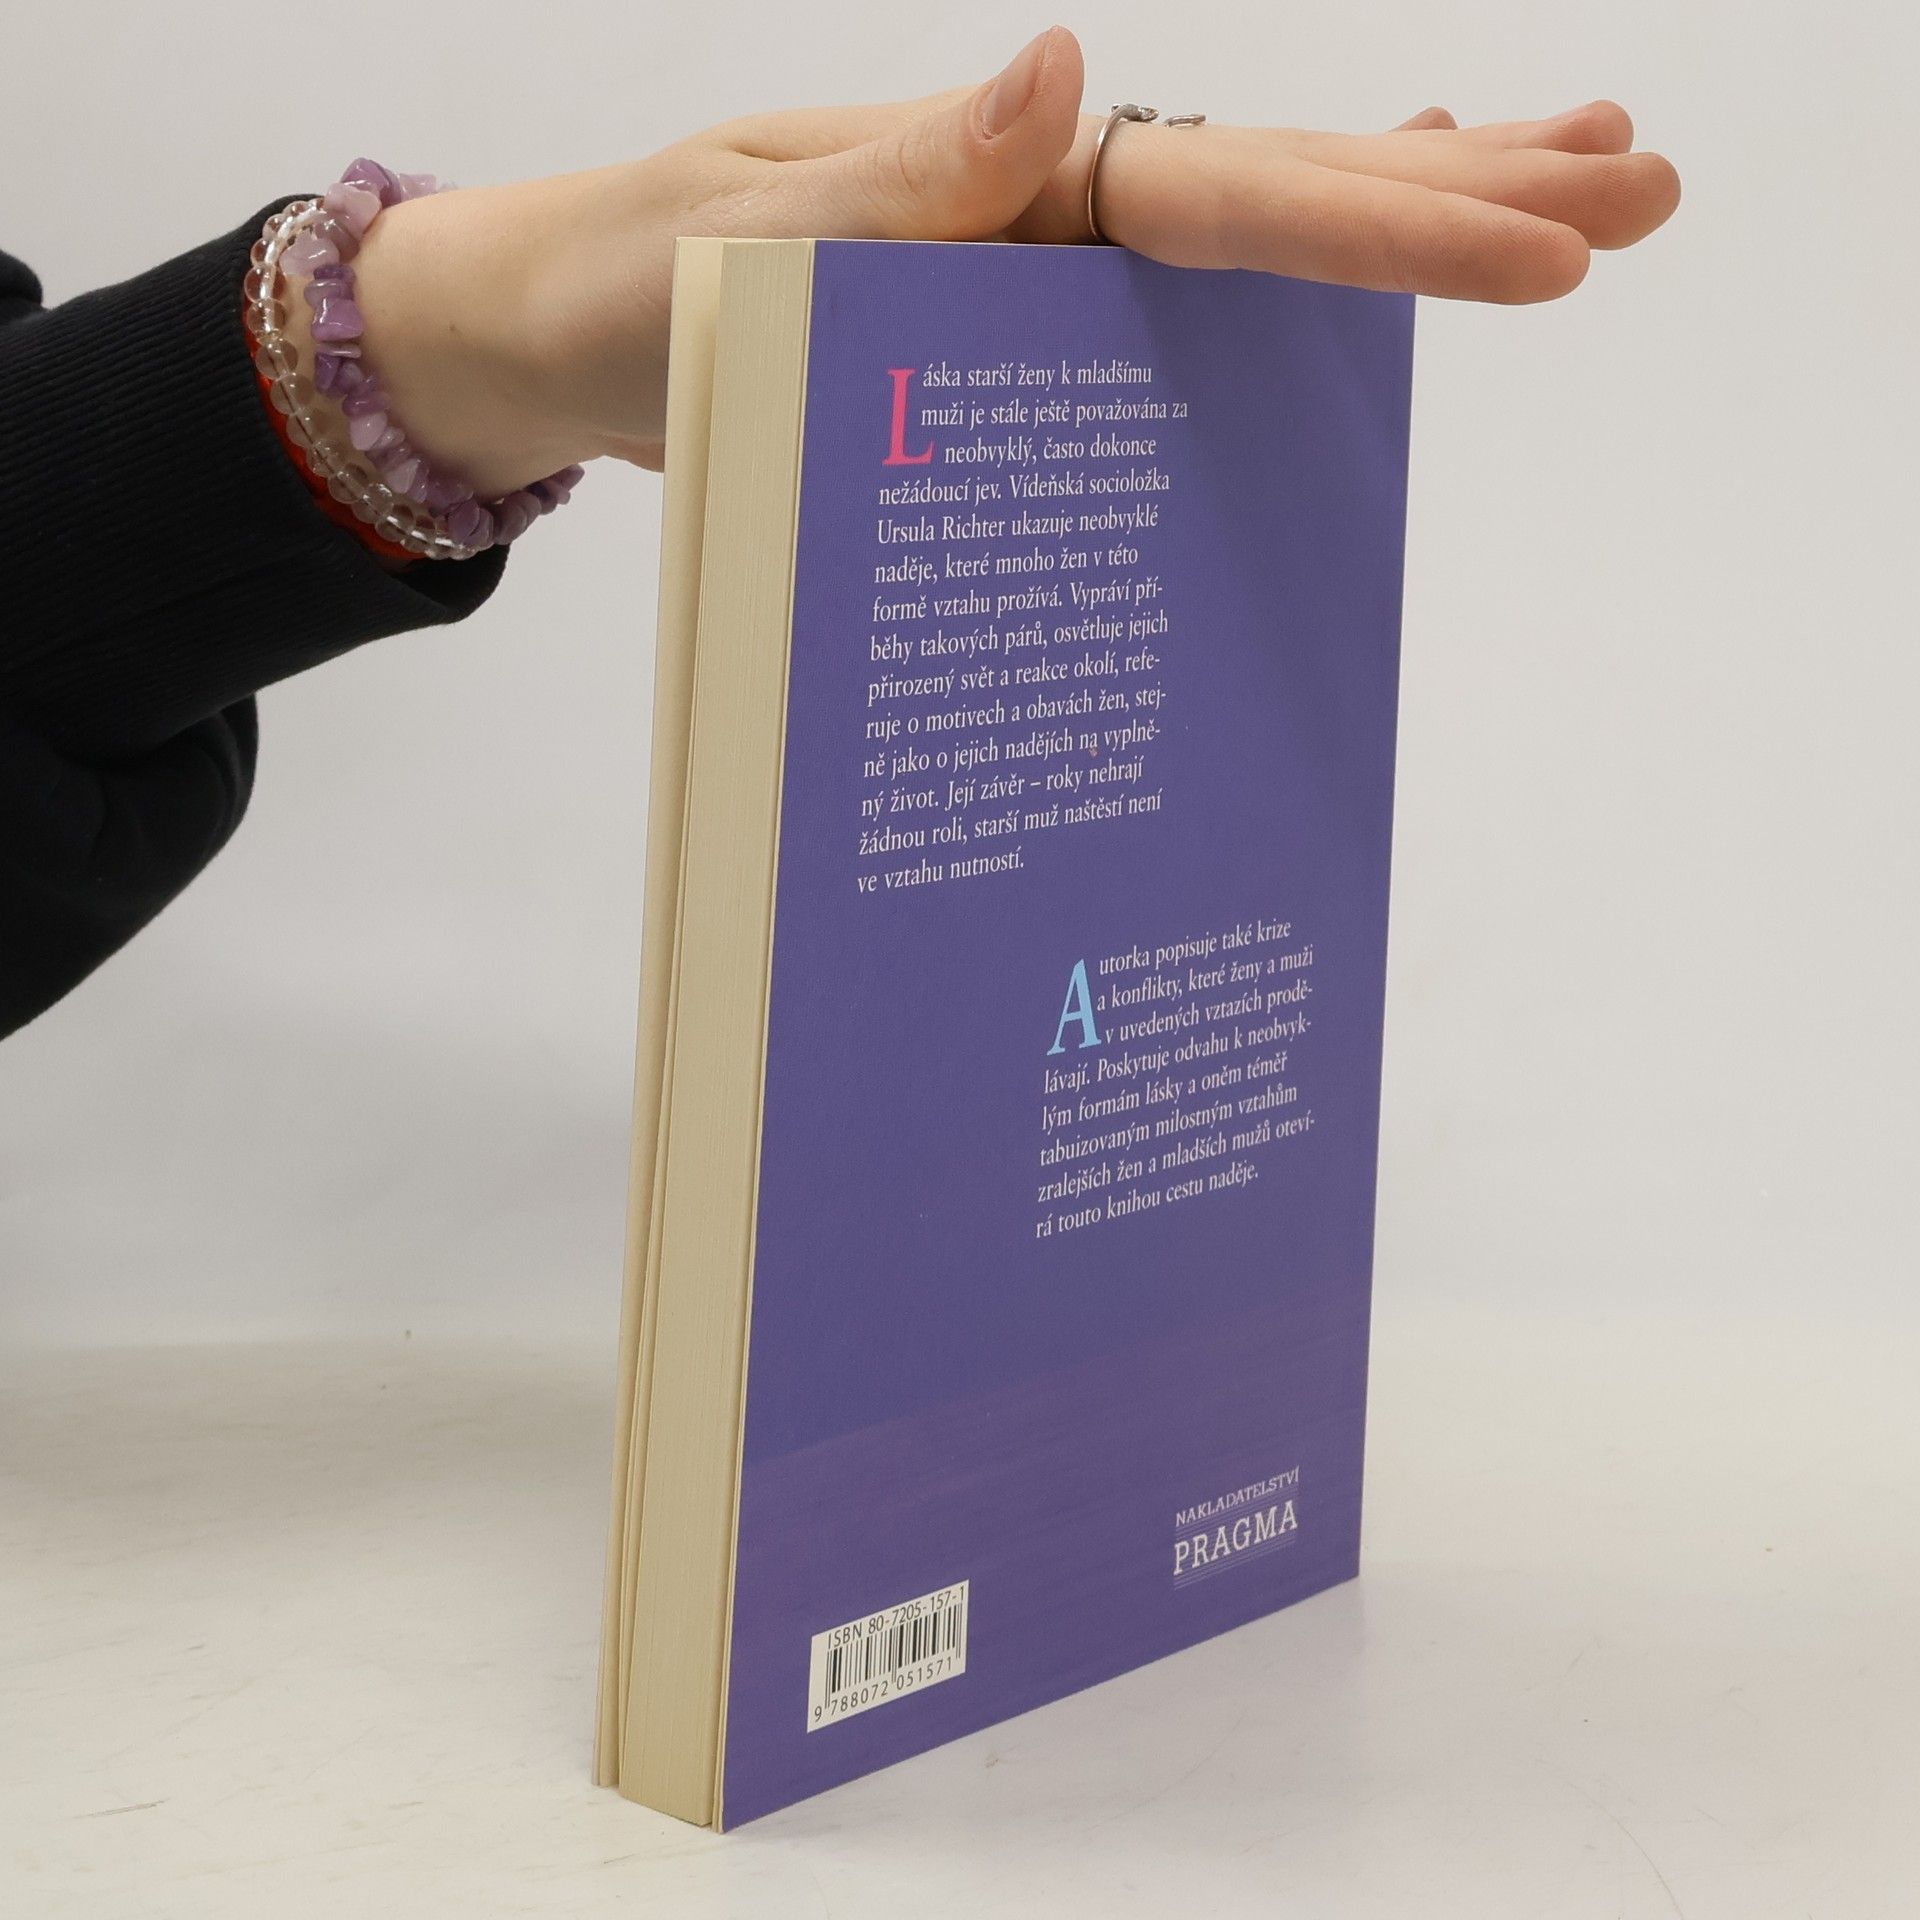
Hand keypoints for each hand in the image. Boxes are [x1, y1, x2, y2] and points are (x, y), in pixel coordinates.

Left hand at [347, 26, 1679, 494]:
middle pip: (1278, 191)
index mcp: (997, 186)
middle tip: (1642, 184)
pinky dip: (1274, 282)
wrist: (551, 338)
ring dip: (1405, 214)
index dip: (1384, 225)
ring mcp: (1034, 269)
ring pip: (1249, 236)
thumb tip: (1059, 67)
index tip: (1545, 238)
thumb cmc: (626, 292)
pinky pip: (1171, 308)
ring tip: (1569, 193)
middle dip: (1459, 196)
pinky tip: (1356, 263)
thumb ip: (899, 179)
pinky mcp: (1012, 333)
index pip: (1224, 198)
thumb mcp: (742, 241)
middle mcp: (1036, 209)